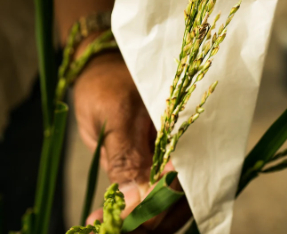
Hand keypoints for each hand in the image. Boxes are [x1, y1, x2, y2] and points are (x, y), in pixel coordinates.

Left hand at [73, 51, 190, 232]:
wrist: (102, 69)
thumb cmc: (107, 83)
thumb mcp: (112, 113)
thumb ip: (126, 155)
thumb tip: (135, 199)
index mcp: (180, 129)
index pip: (180, 182)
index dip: (154, 210)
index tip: (123, 225)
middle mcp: (184, 147)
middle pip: (179, 201)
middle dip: (148, 223)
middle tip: (109, 230)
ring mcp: (172, 158)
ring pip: (169, 204)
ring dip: (142, 222)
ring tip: (103, 226)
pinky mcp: (159, 165)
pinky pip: (156, 196)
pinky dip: (137, 212)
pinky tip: (112, 218)